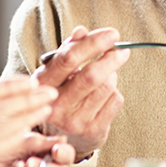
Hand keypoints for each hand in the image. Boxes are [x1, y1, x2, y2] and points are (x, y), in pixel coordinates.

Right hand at [34, 25, 129, 158]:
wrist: (58, 135)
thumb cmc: (58, 94)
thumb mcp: (55, 71)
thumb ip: (67, 50)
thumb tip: (81, 31)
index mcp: (43, 83)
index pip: (68, 59)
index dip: (92, 43)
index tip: (111, 34)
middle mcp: (56, 104)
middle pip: (91, 75)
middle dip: (111, 58)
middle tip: (121, 49)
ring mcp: (74, 121)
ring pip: (106, 87)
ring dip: (112, 74)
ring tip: (106, 73)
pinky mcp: (92, 132)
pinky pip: (115, 101)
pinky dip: (115, 90)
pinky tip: (105, 92)